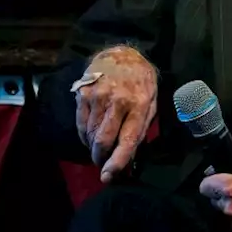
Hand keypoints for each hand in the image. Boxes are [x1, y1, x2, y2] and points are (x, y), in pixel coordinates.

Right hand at [74, 46, 157, 182]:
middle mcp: (118, 102)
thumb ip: (140, 128)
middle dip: (100, 158)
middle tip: (102, 163)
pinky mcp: (83, 94)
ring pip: (90, 134)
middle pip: (103, 140)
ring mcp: (98, 97)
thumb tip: (129, 156)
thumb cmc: (141, 82)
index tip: (108, 176)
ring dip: (93, 147)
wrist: (121, 54)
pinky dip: (84, 135)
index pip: (127, 140)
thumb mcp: (151, 102)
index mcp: (140, 105)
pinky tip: (90, 136)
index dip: (117, 162)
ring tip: (99, 147)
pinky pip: (81, 124)